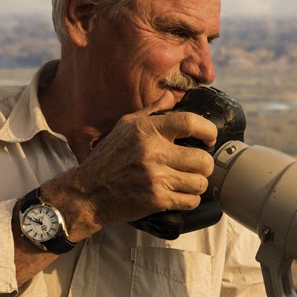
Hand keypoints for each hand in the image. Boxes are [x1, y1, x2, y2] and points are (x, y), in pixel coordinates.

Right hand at [42, 97, 217, 239]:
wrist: (87, 192)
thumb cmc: (108, 157)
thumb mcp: (125, 126)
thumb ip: (151, 111)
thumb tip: (171, 96)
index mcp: (146, 130)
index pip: (190, 123)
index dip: (208, 131)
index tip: (209, 139)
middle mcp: (152, 152)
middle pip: (203, 159)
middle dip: (204, 165)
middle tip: (195, 167)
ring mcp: (155, 178)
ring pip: (200, 183)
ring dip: (196, 184)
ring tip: (186, 181)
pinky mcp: (156, 200)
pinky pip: (190, 201)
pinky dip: (189, 200)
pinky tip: (178, 195)